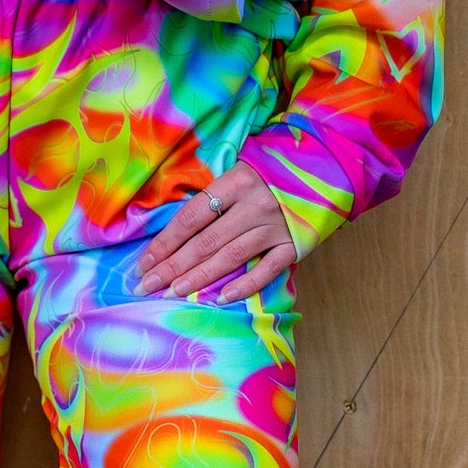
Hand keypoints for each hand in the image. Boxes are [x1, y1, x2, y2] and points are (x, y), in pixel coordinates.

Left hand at [137, 160, 295, 304]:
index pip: (191, 217)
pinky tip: (220, 299)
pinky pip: (266, 270)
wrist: (323, 168)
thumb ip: (212, 200)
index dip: (165, 243)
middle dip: (172, 267)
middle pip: (205, 241)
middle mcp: (255, 204)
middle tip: (147, 287)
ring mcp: (276, 226)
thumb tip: (171, 237)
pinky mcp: (294, 244)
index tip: (144, 264)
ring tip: (173, 293)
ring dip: (199, 278)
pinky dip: (244, 286)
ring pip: (230, 257)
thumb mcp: (238, 174)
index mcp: (236, 181)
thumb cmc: (269, 175)